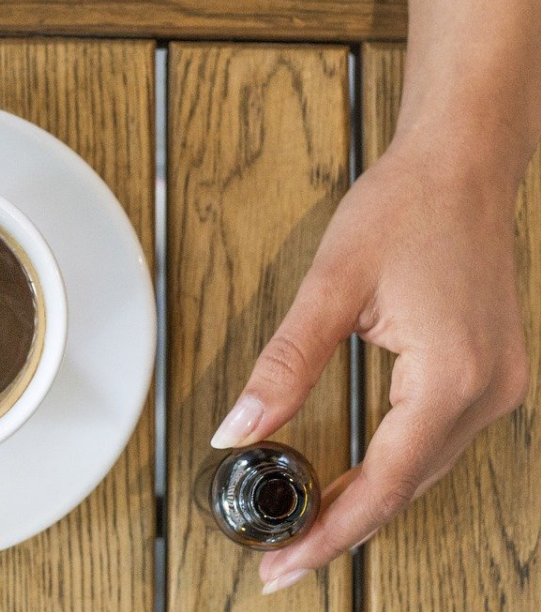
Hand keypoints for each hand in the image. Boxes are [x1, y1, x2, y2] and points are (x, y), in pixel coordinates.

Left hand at [208, 139, 528, 592]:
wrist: (461, 166)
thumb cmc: (404, 210)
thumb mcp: (330, 288)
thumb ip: (283, 367)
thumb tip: (237, 429)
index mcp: (451, 379)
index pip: (381, 485)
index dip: (327, 534)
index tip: (280, 566)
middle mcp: (486, 393)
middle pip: (403, 489)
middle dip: (339, 529)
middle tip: (278, 559)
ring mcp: (496, 387)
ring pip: (420, 472)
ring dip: (363, 502)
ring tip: (303, 529)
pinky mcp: (488, 374)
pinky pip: (432, 443)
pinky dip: (389, 468)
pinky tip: (350, 481)